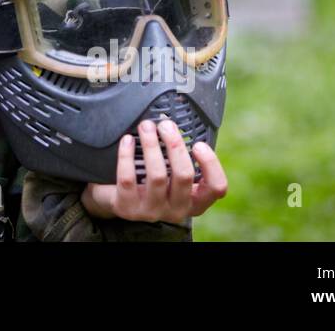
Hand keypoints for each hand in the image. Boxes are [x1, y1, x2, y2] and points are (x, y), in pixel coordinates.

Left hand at [81, 119, 227, 222]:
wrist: (118, 201)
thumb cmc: (151, 183)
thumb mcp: (172, 177)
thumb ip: (181, 158)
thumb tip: (177, 122)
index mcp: (194, 202)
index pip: (216, 188)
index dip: (211, 165)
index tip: (198, 144)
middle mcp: (176, 210)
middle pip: (184, 175)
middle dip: (175, 145)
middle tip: (166, 125)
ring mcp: (152, 211)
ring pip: (157, 175)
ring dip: (151, 145)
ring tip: (145, 126)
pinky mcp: (127, 208)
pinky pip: (128, 178)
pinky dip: (127, 155)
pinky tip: (127, 140)